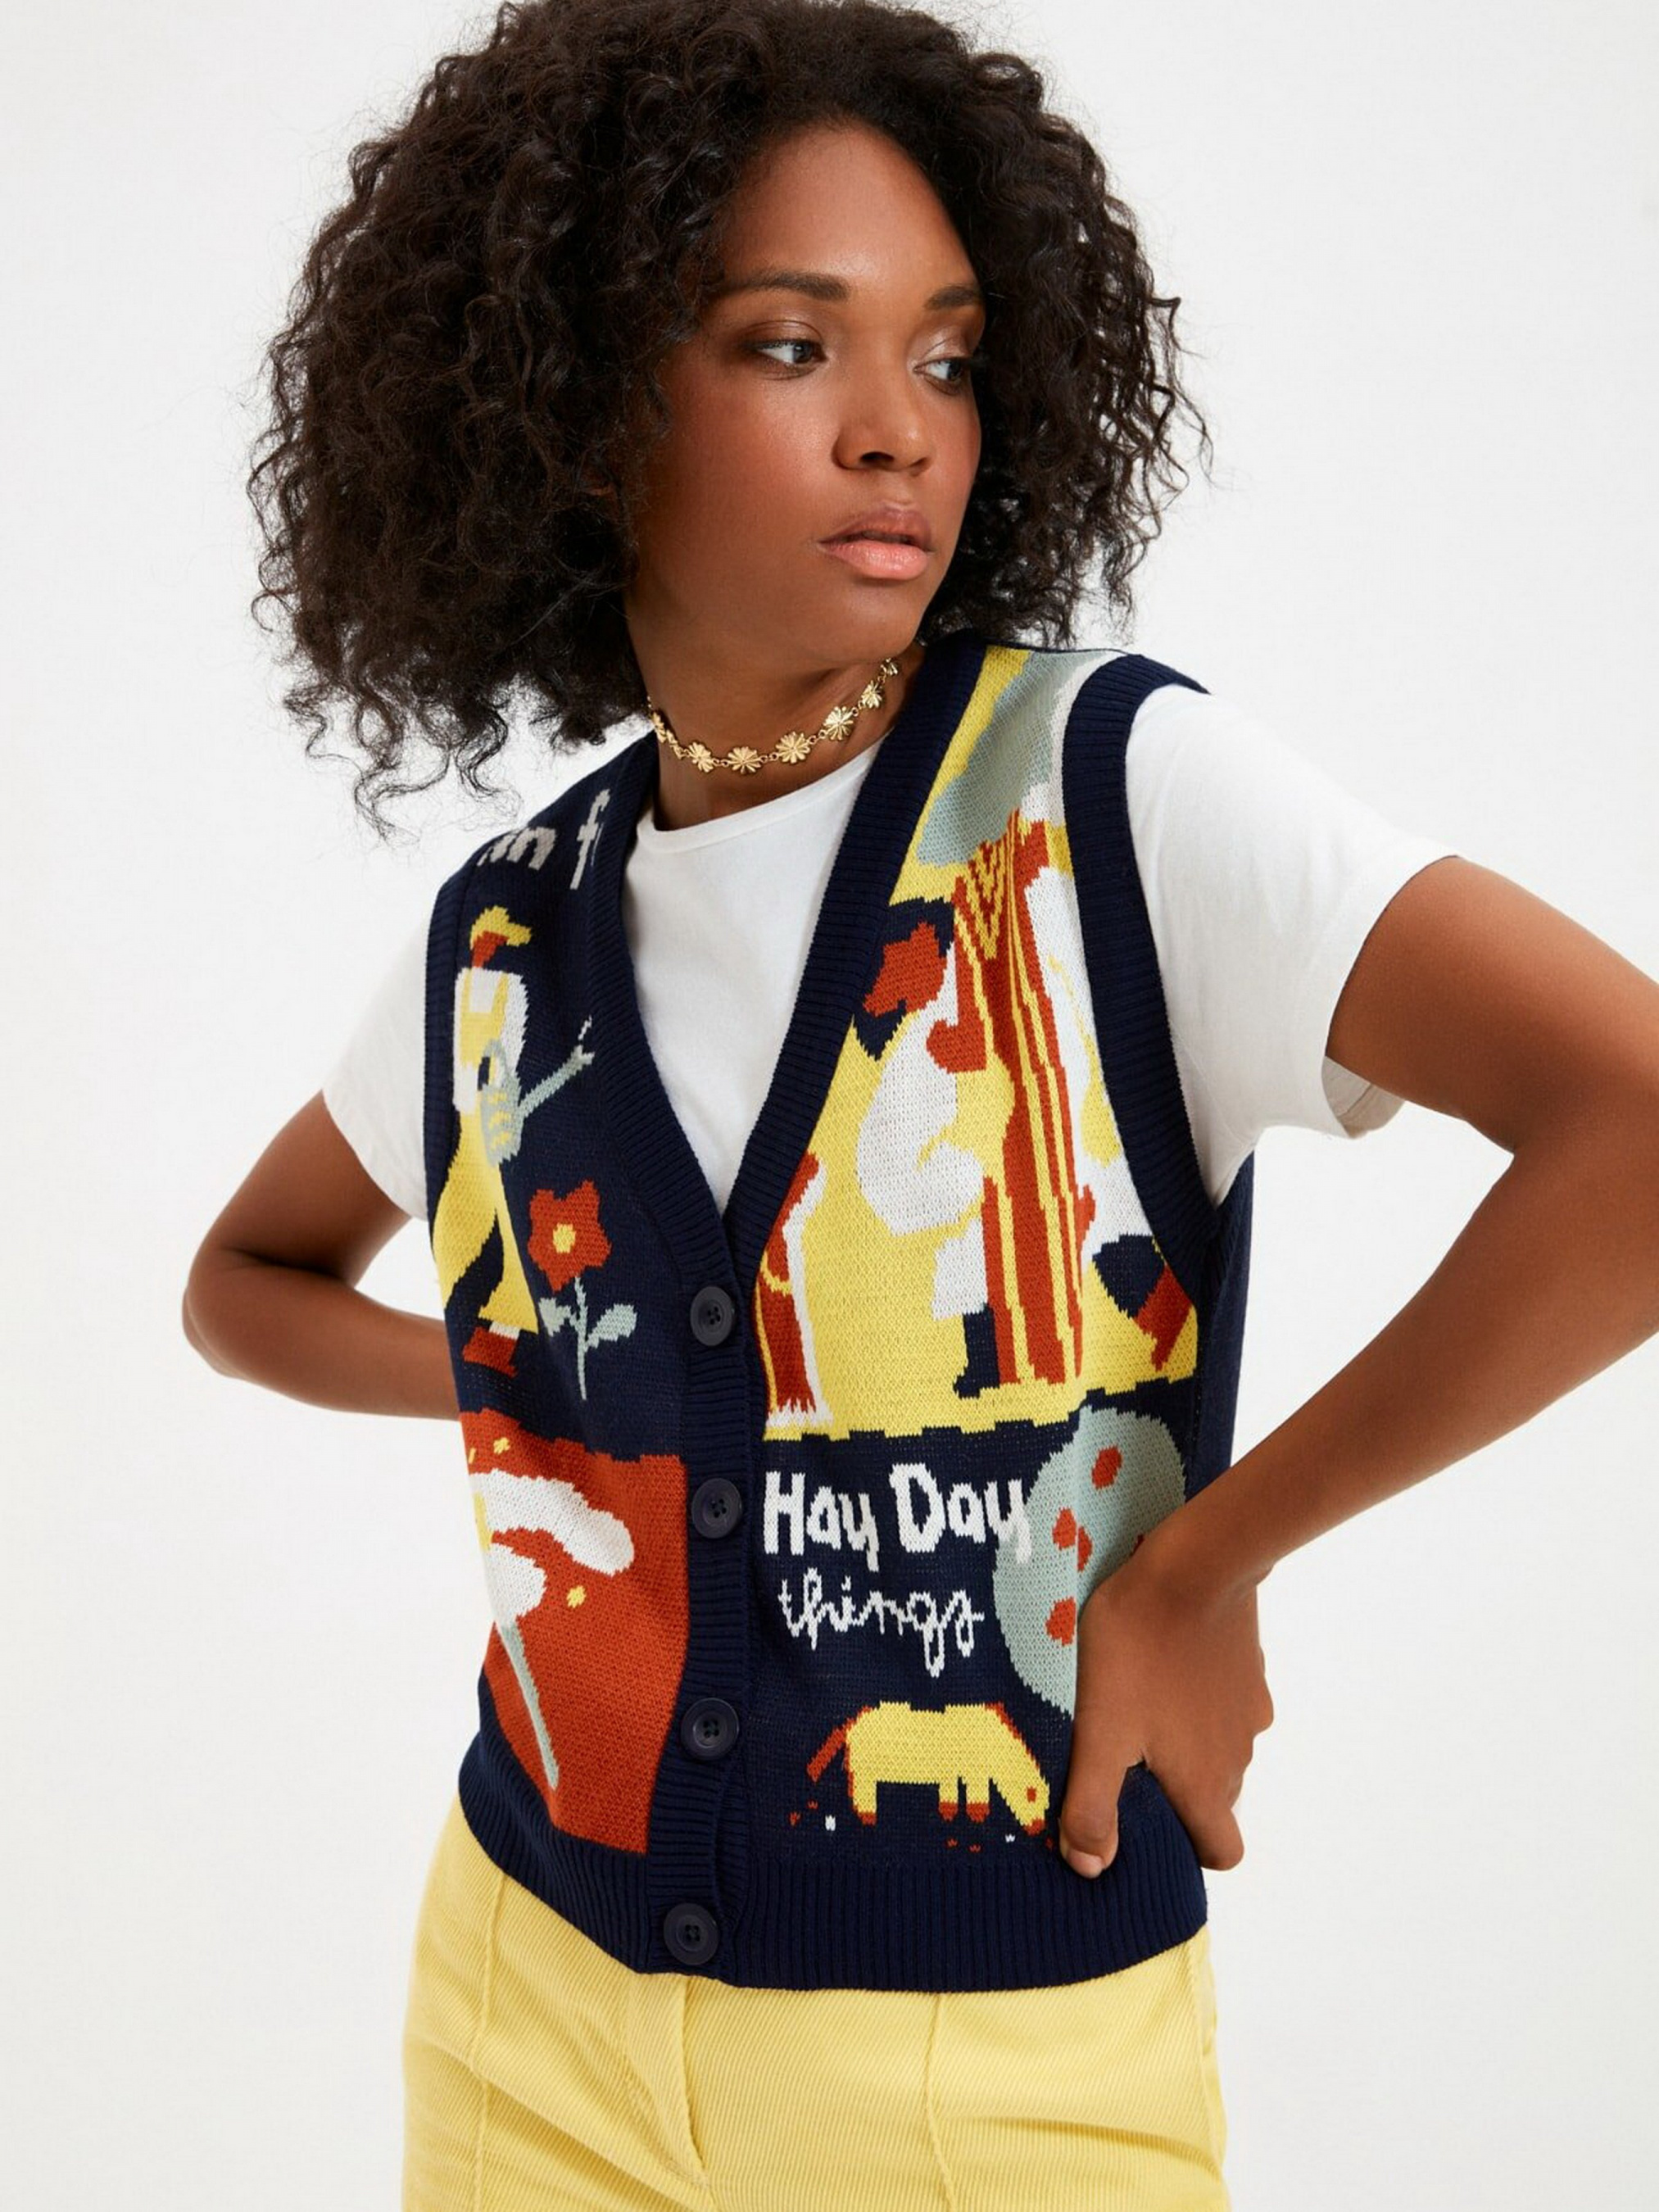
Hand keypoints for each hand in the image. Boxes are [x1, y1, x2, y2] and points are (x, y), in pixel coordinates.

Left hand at [1057, 1528, 1274, 1877]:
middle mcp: (1238, 1756)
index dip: (1187, 1850)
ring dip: (1184, 1739)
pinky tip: (1161, 1663)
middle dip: (1175, 1791)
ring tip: (1133, 1702)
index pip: (1220, 1851)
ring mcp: (1249, 1711)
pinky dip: (1198, 1697)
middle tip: (1121, 1755)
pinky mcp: (1249, 1668)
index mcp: (1207, 1783)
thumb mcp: (1100, 1731)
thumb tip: (1090, 1868)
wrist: (1193, 1566)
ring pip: (1219, 1749)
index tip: (1144, 1825)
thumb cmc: (1138, 1651)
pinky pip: (1224, 1702)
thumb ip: (1092, 1804)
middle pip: (1215, 1799)